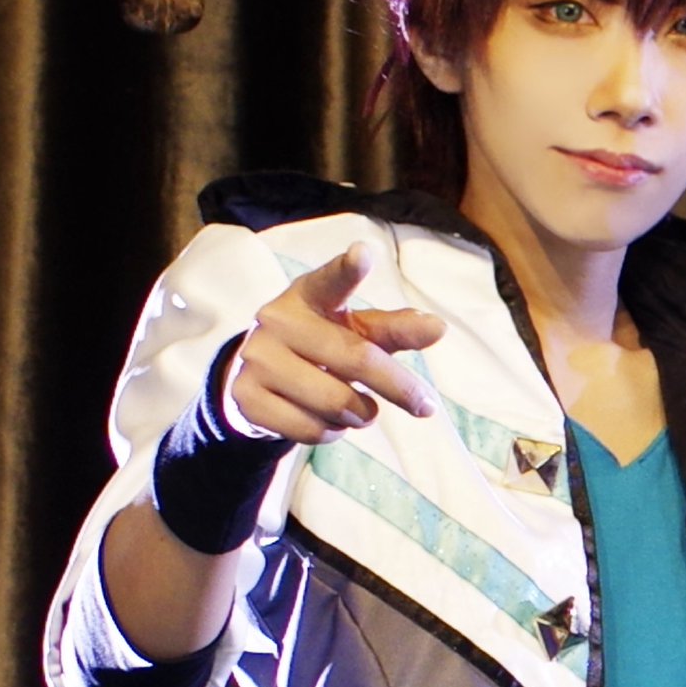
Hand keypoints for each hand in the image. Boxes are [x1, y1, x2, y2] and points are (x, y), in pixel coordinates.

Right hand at [228, 242, 445, 443]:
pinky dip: (332, 432)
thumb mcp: (358, 330)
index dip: (348, 269)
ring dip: (361, 414)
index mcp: (310, 294)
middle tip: (425, 405)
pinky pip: (309, 428)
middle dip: (398, 387)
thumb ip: (396, 329)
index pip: (331, 280)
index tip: (363, 253)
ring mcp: (258, 358)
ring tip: (361, 410)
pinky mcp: (247, 397)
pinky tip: (329, 422)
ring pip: (334, 403)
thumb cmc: (324, 343)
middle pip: (356, 359)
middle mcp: (278, 319)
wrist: (263, 375)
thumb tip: (438, 328)